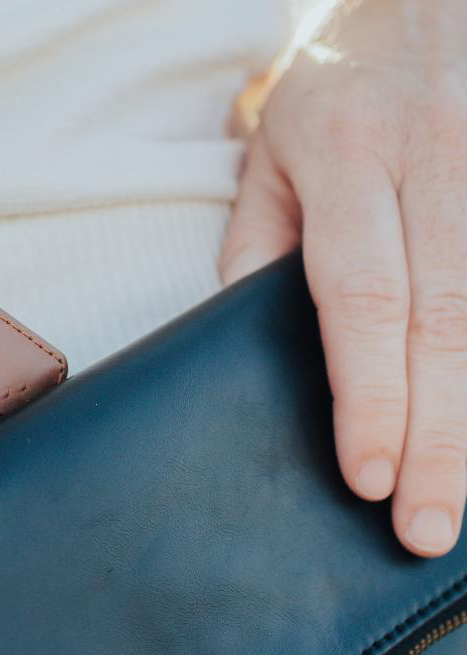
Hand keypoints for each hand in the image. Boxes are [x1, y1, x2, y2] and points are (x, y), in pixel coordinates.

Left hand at [221, 0, 466, 555]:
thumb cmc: (333, 91)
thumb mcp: (270, 156)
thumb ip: (258, 251)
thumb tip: (245, 349)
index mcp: (349, 156)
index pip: (362, 298)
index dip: (370, 395)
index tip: (368, 478)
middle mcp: (436, 157)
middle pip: (443, 321)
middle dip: (441, 435)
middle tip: (428, 528)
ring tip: (463, 500)